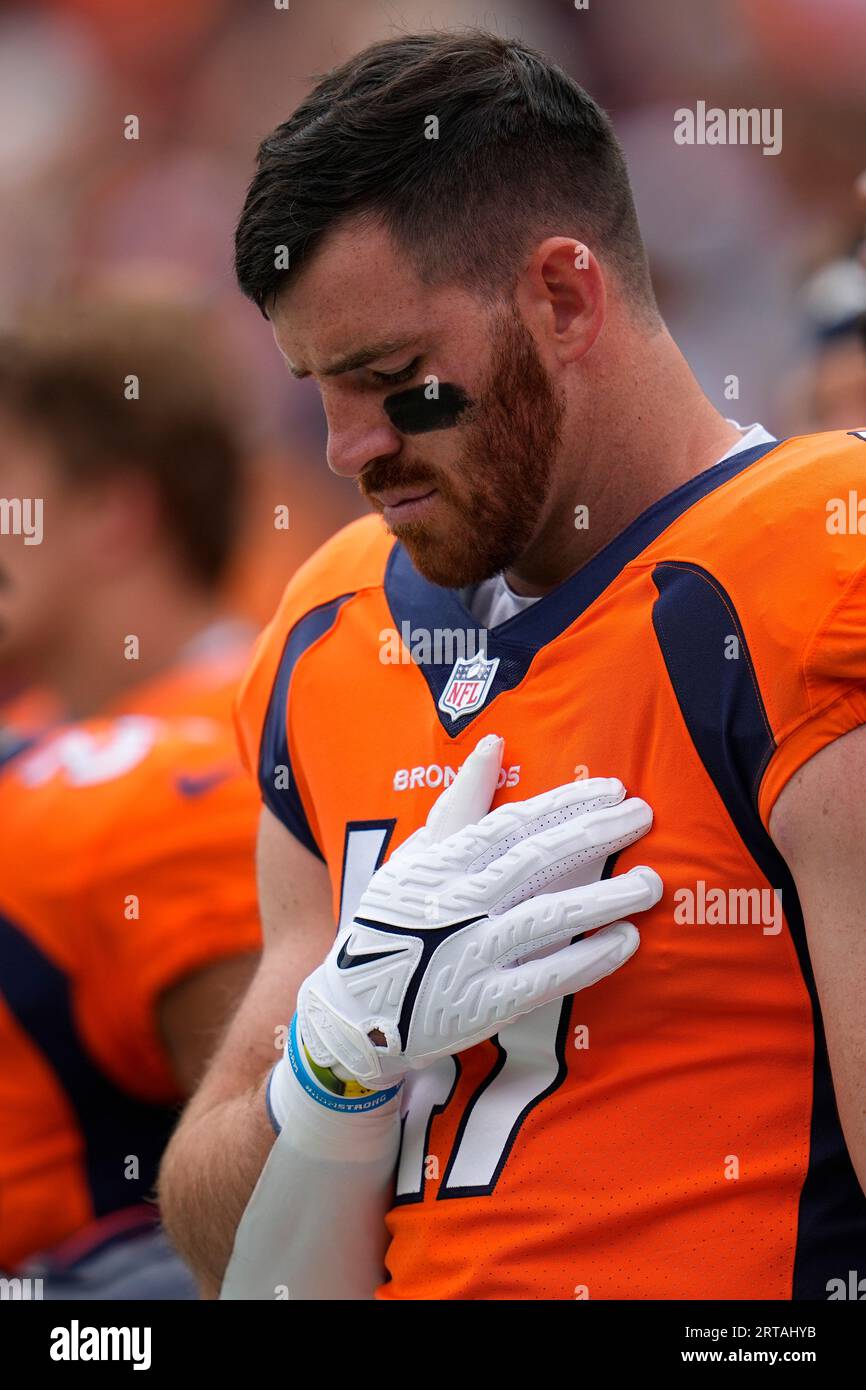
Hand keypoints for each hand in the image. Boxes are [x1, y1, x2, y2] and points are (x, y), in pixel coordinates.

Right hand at [297, 735, 661, 1089]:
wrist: (356, 1011)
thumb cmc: (390, 921)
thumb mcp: (414, 855)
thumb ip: (459, 802)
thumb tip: (494, 744)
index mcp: (442, 863)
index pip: (513, 824)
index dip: (566, 804)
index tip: (613, 788)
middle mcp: (458, 903)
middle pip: (537, 861)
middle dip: (594, 835)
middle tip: (644, 816)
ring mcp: (472, 953)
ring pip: (548, 917)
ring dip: (604, 897)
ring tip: (651, 881)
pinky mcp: (486, 1002)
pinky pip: (546, 976)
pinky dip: (588, 958)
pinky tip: (626, 939)